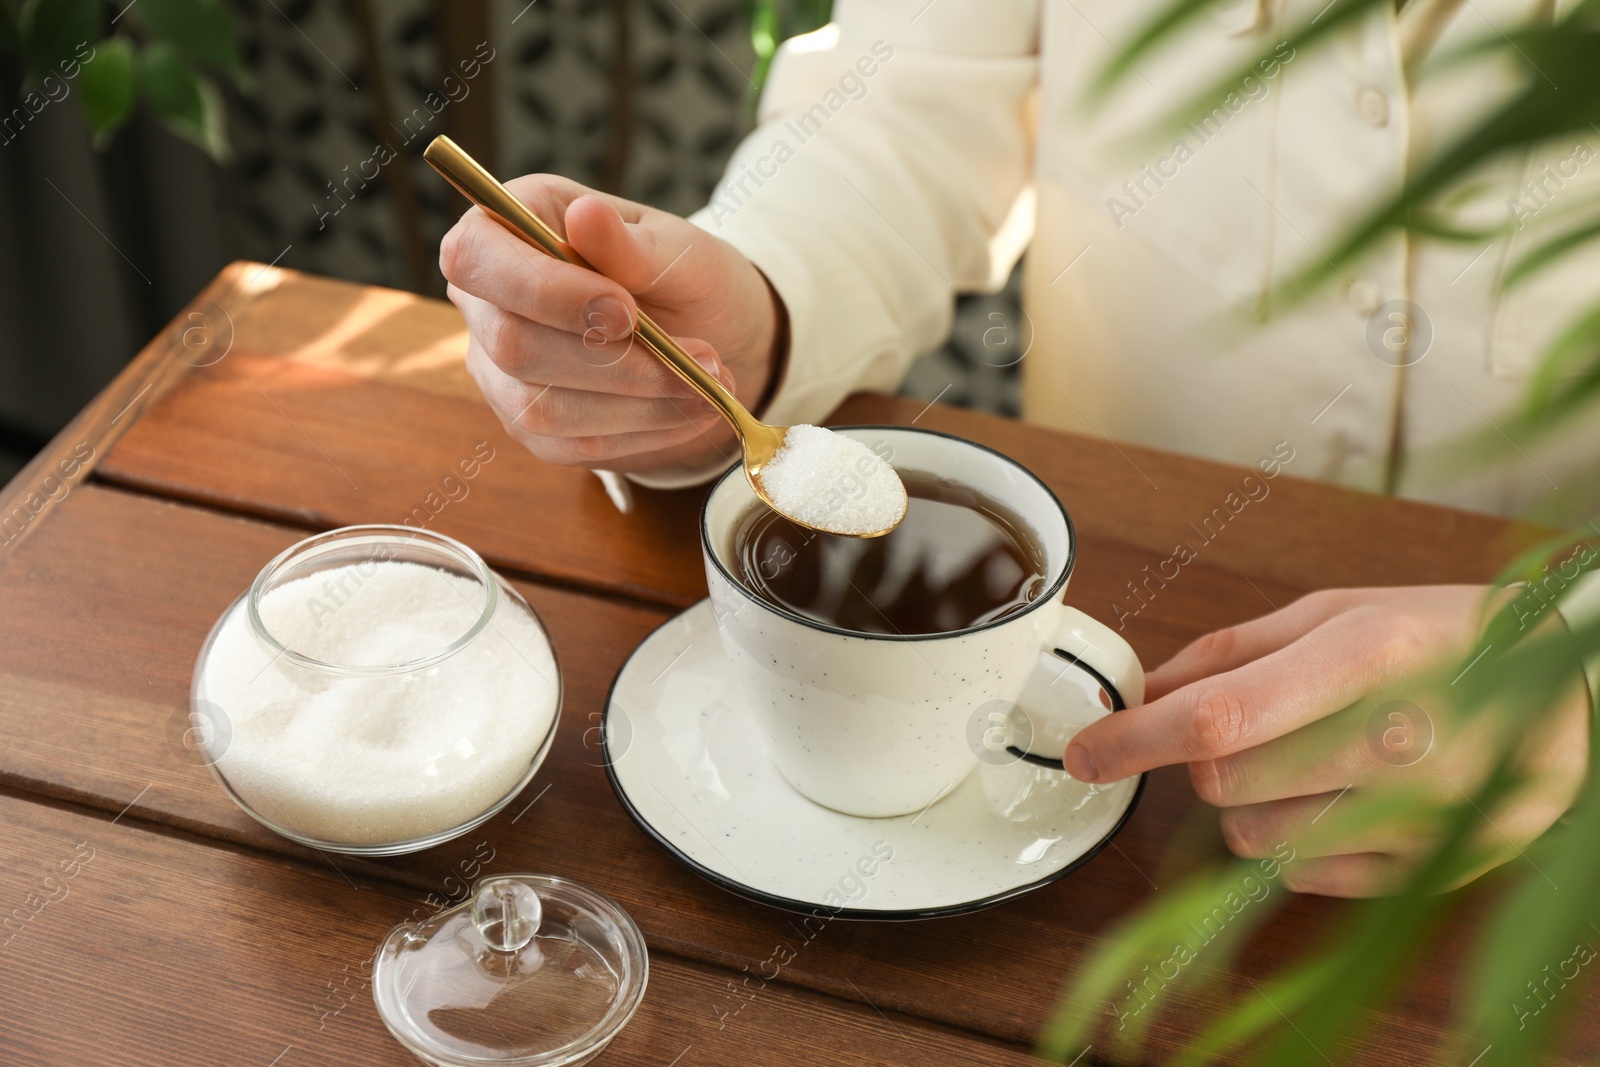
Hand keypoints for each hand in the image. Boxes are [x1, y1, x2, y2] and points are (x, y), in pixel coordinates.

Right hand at [440, 175, 785, 471]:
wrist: (712, 335)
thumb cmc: (684, 275)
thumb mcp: (675, 248)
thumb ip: (629, 244)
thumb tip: (586, 216)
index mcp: (506, 229)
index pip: (474, 258)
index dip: (542, 290)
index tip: (625, 310)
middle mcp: (487, 302)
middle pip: (511, 345)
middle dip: (614, 362)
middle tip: (700, 358)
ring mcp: (501, 370)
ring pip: (541, 408)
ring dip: (639, 404)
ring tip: (709, 386)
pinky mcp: (531, 425)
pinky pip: (573, 445)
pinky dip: (643, 431)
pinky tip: (690, 409)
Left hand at [1064, 586, 1589, 896]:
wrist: (1574, 695)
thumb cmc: (1444, 640)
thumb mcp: (1338, 613)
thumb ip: (1230, 652)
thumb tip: (1143, 689)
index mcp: (1369, 658)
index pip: (1221, 717)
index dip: (1135, 739)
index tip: (1085, 751)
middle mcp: (1400, 742)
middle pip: (1225, 781)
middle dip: (1206, 759)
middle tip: (1250, 729)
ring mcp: (1423, 817)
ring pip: (1255, 839)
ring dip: (1250, 803)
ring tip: (1310, 760)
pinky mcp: (1432, 870)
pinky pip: (1304, 876)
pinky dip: (1298, 839)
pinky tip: (1344, 798)